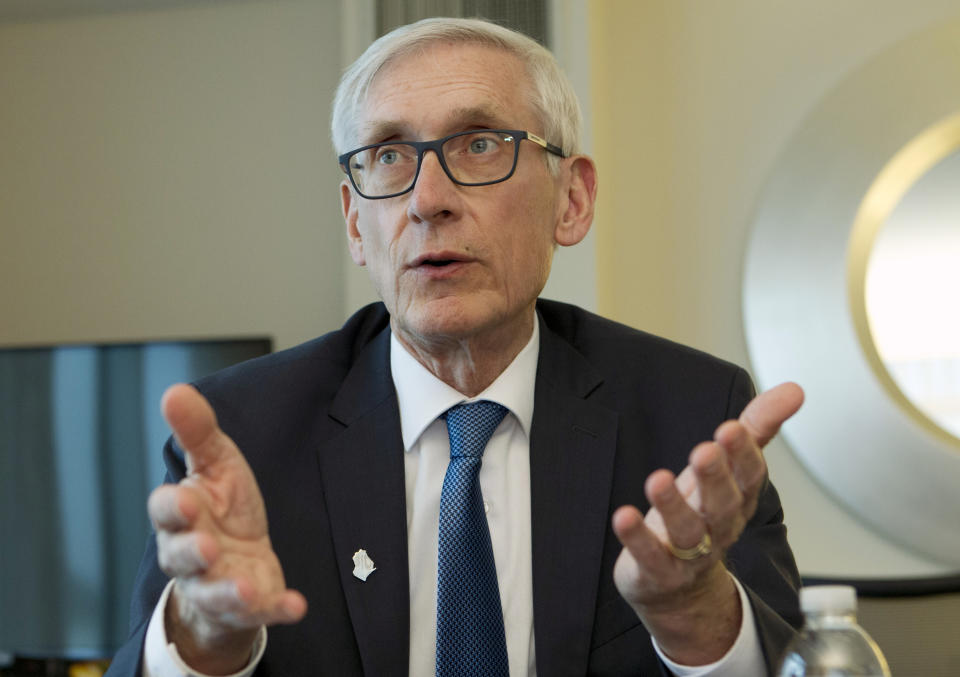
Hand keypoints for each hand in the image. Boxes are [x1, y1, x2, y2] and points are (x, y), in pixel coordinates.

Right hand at [148, 384, 306, 674]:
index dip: (174, 506)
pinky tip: (295, 606)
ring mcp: (218, 584)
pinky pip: (260, 612)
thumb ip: (197, 432)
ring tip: (244, 587)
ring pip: (214, 591)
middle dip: (192, 552)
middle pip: (181, 556)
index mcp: (182, 516)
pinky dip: (276, 609)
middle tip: (206, 546)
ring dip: (228, 590)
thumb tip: (175, 391)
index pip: (165, 510)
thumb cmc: (222, 509)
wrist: (237, 562)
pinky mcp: (248, 606)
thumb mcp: (215, 465)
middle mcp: (191, 555)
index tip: (187, 497)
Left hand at [611, 382, 802, 664]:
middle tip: (705, 450)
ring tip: (657, 479)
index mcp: (737, 499)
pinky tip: (623, 516)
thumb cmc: (702, 513)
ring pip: (686, 531)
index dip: (742, 455)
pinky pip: (649, 555)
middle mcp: (717, 527)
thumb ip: (757, 427)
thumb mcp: (728, 468)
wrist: (680, 588)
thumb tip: (794, 389)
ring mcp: (688, 553)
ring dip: (672, 505)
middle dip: (714, 477)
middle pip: (722, 504)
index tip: (732, 428)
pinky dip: (636, 538)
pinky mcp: (656, 570)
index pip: (748, 477)